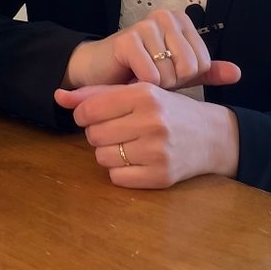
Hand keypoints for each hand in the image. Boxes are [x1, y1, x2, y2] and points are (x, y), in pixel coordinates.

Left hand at [53, 83, 239, 187]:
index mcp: (145, 94)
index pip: (89, 110)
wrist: (213, 137)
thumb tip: (57, 95)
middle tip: (119, 129)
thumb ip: (96, 93)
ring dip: (109, 152)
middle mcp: (152, 121)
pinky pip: (117, 178)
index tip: (96, 115)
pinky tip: (138, 160)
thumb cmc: (170, 110)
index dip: (86, 114)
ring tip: (129, 144)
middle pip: (93, 135)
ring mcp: (157, 151)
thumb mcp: (139, 92)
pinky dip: (121, 171)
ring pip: (102, 158)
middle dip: (100, 133)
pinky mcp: (161, 177)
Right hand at [62, 9, 241, 90]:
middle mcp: (165, 16)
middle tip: (153, 78)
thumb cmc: (141, 71)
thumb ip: (208, 72)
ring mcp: (145, 25)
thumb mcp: (179, 73)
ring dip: (155, 86)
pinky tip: (130, 78)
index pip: (204, 62)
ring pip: (170, 73)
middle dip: (172, 83)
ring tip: (141, 78)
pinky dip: (142, 86)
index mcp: (181, 20)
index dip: (186, 78)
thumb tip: (237, 74)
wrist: (101, 73)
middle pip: (189, 67)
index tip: (167, 73)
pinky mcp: (127, 40)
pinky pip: (151, 76)